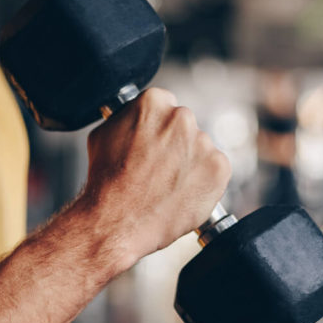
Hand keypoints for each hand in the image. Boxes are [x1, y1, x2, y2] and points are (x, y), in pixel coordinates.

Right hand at [78, 87, 230, 262]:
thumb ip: (126, 118)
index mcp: (154, 101)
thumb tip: (134, 116)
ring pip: (199, 149)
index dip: (155, 130)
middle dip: (174, 145)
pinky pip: (215, 170)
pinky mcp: (219, 168)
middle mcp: (182, 117)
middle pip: (184, 127)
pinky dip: (203, 182)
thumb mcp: (103, 134)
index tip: (151, 146)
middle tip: (158, 169)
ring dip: (189, 163)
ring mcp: (203, 142)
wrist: (119, 221)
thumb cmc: (107, 182)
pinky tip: (181, 193)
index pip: (163, 107)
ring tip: (167, 186)